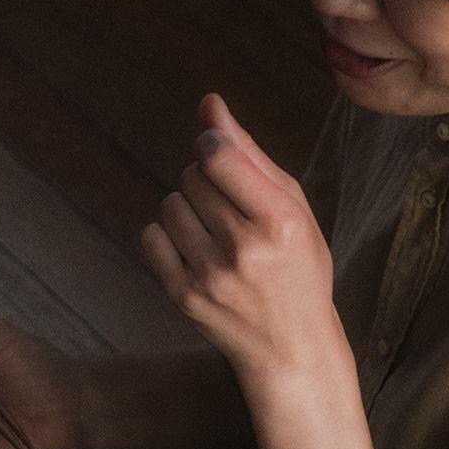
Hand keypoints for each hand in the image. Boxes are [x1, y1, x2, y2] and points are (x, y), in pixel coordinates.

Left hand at [140, 95, 339, 384]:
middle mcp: (243, 249)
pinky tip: (194, 249)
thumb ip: (249, 154)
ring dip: (186, 207)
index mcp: (280, 222)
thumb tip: (208, 104)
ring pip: (170, 204)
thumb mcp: (291, 206)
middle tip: (230, 207)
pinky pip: (151, 237)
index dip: (212, 145)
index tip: (220, 154)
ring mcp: (209, 276)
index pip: (218, 157)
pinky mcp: (182, 296)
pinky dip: (167, 235)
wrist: (289, 345)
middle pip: (193, 177)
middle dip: (206, 179)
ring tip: (214, 230)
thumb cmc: (296, 265)